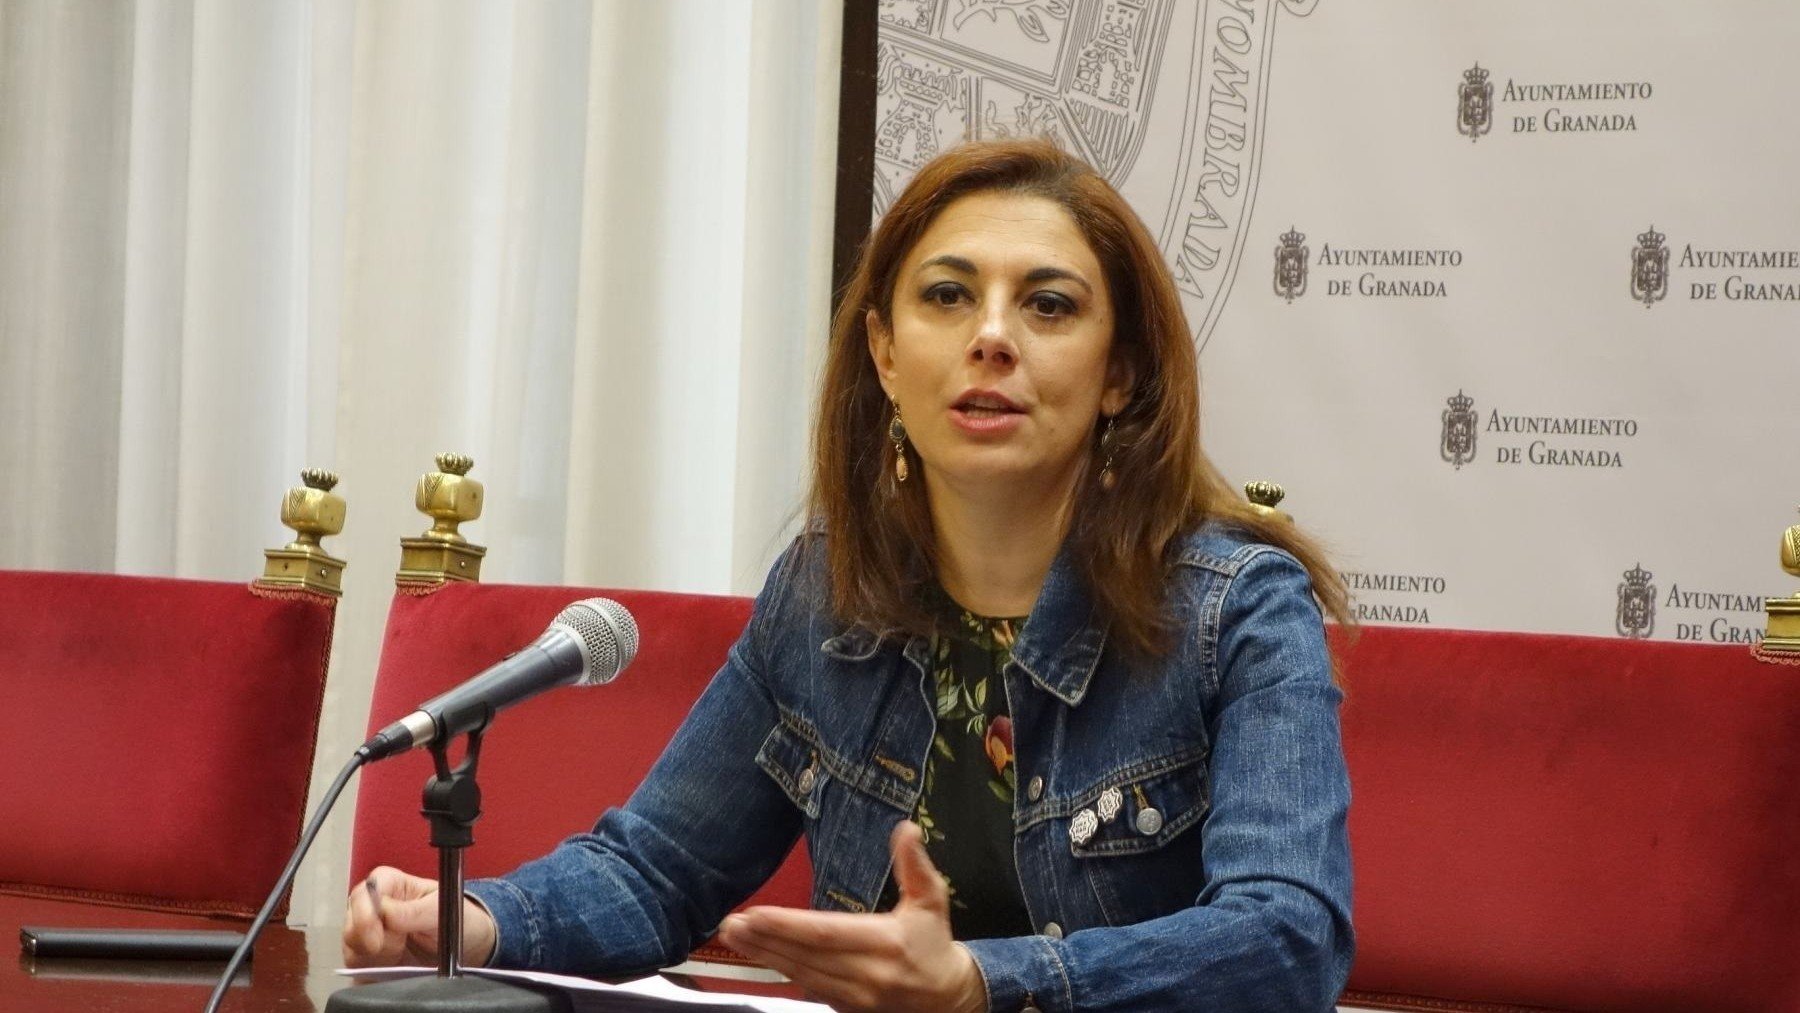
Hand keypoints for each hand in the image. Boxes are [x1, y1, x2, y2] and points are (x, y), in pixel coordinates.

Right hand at [340, 866, 497, 968]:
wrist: (468, 949)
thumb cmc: (458, 918)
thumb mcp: (444, 911)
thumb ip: (415, 912)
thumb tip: (385, 913)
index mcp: (394, 884)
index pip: (370, 888)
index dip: (366, 908)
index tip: (375, 932)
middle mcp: (376, 904)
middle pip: (352, 916)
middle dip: (366, 935)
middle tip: (391, 947)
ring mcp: (369, 930)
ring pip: (350, 941)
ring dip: (372, 953)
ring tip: (399, 952)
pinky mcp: (369, 955)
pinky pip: (356, 962)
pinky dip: (370, 967)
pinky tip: (392, 964)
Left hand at [716, 821, 987, 1012]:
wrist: (947, 998)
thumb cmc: (934, 943)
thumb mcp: (932, 900)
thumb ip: (915, 865)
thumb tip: (906, 829)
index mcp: (886, 943)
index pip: (828, 934)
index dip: (789, 926)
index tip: (757, 914)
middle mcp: (867, 974)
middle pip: (806, 957)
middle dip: (765, 940)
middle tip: (731, 924)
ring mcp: (855, 997)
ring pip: (801, 975)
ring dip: (765, 956)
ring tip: (735, 937)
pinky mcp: (847, 1009)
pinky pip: (808, 989)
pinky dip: (781, 972)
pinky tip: (760, 956)